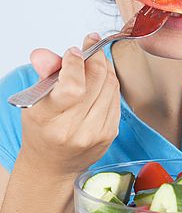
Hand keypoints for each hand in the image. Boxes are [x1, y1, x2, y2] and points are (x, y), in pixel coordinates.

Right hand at [20, 33, 120, 176]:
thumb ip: (44, 74)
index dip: (76, 63)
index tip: (73, 52)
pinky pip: (116, 98)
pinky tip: (101, 79)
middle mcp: (73, 129)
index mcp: (48, 119)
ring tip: (95, 61)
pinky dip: (110, 83)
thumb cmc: (42, 130)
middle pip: (97, 81)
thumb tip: (44, 54)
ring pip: (110, 87)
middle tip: (90, 47)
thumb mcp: (35, 102)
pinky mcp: (109, 133)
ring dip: (105, 68)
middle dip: (95, 57)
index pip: (72, 86)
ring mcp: (95, 133)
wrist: (52, 165)